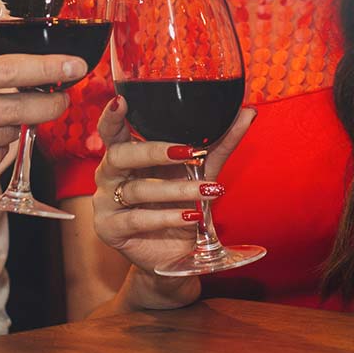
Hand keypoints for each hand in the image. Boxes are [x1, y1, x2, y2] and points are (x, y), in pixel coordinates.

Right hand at [91, 96, 255, 309]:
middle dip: (153, 152)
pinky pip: (136, 219)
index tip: (122, 101)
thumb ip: (218, 143)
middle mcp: (110, 174)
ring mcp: (106, 202)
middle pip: (119, 155)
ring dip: (176, 190)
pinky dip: (166, 217)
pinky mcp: (110, 229)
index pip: (111, 130)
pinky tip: (191, 216)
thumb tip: (247, 113)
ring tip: (209, 190)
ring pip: (136, 190)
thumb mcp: (200, 171)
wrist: (176, 252)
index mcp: (125, 154)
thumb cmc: (180, 202)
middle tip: (187, 152)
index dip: (112, 116)